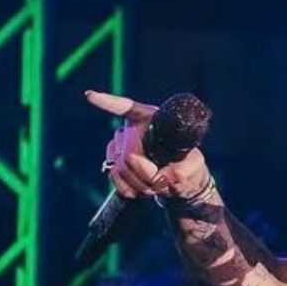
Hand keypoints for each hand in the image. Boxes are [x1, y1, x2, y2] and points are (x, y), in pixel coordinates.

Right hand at [86, 89, 208, 198]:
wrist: (178, 184)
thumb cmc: (188, 167)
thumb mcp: (195, 166)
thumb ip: (185, 170)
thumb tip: (167, 177)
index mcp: (152, 119)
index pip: (128, 108)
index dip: (108, 102)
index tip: (90, 96)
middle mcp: (131, 128)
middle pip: (128, 152)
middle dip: (146, 173)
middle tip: (161, 182)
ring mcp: (119, 144)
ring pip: (119, 167)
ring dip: (139, 183)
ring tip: (155, 187)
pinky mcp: (113, 161)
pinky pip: (112, 175)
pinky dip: (128, 188)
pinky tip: (140, 189)